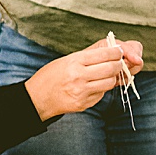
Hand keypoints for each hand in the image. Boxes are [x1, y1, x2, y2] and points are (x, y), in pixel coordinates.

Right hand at [24, 39, 144, 120]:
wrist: (37, 97)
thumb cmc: (51, 75)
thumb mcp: (67, 59)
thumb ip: (89, 56)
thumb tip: (111, 51)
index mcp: (75, 61)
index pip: (105, 54)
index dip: (117, 52)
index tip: (118, 52)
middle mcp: (79, 76)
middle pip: (111, 68)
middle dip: (118, 64)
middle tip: (117, 63)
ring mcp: (82, 91)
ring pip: (109, 83)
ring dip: (111, 78)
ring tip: (105, 75)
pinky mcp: (83, 104)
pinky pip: (101, 94)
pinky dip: (101, 89)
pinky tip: (93, 86)